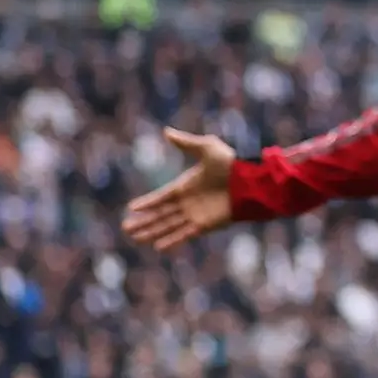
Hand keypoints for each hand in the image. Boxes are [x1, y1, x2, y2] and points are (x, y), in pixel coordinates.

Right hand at [120, 127, 238, 250]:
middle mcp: (188, 202)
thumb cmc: (231, 163)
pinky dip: (172, 240)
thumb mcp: (207, 148)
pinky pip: (185, 234)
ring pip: (168, 226)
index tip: (131, 208)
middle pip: (161, 214)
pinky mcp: (205, 225)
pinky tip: (158, 246)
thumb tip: (167, 131)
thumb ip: (186, 143)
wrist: (251, 182)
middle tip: (125, 228)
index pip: (161, 197)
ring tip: (135, 239)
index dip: (147, 203)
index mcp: (185, 185)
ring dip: (152, 232)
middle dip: (143, 221)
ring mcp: (196, 215)